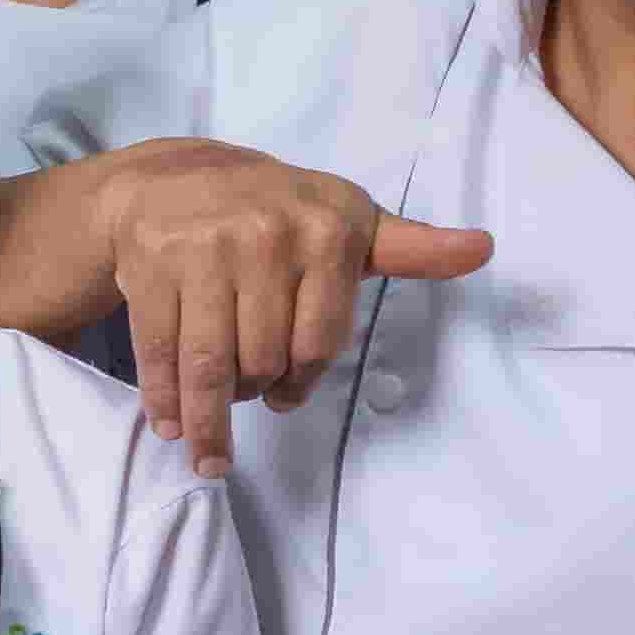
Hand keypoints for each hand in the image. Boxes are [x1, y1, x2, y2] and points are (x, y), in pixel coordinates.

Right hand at [0, 140, 498, 468]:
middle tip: (246, 398)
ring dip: (206, 421)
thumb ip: (413, 248)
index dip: (302, 379)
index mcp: (328, 230)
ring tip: (207, 456)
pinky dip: (164, 398)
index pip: (320, 341)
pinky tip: (170, 423)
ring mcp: (204, 249)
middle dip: (255, 392)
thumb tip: (483, 247)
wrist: (175, 178)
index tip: (287, 394)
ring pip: (210, 365)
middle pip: (264, 358)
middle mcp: (267, 235)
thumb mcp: (351, 224)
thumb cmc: (280, 214)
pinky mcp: (151, 265)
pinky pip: (161, 351)